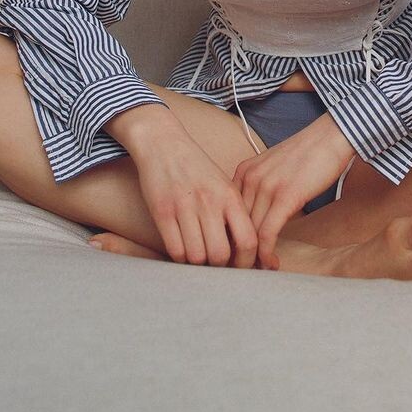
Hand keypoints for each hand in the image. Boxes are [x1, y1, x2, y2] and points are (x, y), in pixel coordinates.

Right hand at [108, 105, 258, 267]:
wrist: (164, 144)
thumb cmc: (196, 168)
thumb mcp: (223, 184)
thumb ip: (234, 213)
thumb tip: (246, 250)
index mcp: (229, 195)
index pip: (248, 240)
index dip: (246, 262)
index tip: (241, 267)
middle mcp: (209, 202)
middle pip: (220, 255)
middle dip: (219, 267)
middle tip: (216, 264)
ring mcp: (185, 207)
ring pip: (196, 256)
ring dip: (198, 263)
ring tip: (198, 256)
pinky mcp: (162, 211)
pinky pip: (175, 250)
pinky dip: (180, 257)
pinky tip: (182, 248)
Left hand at [233, 114, 355, 269]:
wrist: (331, 136)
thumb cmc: (309, 154)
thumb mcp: (275, 169)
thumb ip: (262, 190)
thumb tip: (260, 221)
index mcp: (243, 172)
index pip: (227, 213)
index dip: (231, 237)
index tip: (236, 256)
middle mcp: (248, 178)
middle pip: (234, 225)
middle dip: (238, 251)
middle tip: (244, 272)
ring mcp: (265, 187)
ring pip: (249, 233)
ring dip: (252, 258)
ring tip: (259, 272)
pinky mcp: (285, 196)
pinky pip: (267, 233)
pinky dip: (267, 253)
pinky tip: (272, 264)